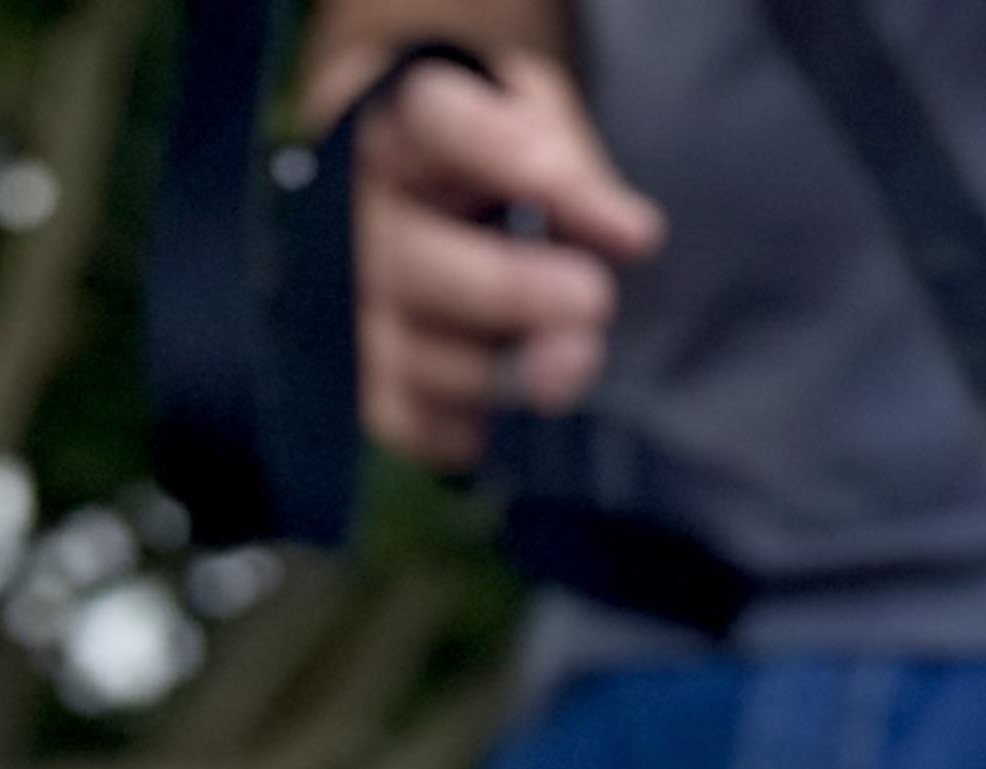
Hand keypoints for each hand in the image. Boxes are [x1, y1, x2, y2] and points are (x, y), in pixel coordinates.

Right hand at [332, 44, 662, 465]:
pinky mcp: (367, 387)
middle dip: (508, 289)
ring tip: (578, 358)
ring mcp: (351, 308)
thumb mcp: (531, 129)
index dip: (498, 152)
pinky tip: (504, 410)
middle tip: (594, 299)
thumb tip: (634, 234)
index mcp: (398, 130)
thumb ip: (574, 171)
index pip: (432, 123)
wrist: (418, 214)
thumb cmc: (485, 165)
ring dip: (506, 371)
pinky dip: (466, 429)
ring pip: (417, 355)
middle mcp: (357, 217)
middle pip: (412, 262)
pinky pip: (413, 424)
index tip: (560, 179)